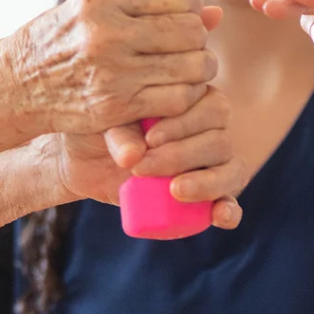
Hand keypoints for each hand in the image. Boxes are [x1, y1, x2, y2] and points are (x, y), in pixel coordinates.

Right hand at [0, 0, 221, 135]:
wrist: (17, 83)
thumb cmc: (59, 39)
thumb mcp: (89, 7)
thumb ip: (144, 5)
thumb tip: (215, 13)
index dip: (193, 3)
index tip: (192, 13)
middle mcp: (107, 31)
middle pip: (188, 30)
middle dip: (199, 37)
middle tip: (192, 44)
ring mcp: (113, 71)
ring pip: (190, 66)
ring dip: (201, 67)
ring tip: (193, 66)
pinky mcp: (116, 105)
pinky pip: (177, 98)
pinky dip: (188, 95)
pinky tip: (181, 89)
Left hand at [33, 86, 247, 228]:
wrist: (81, 159)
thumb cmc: (97, 128)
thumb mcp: (104, 123)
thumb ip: (120, 132)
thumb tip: (134, 156)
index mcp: (194, 99)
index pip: (212, 106)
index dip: (184, 124)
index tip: (150, 138)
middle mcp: (211, 129)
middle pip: (220, 141)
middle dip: (182, 156)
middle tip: (142, 167)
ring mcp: (212, 163)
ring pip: (231, 170)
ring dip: (206, 183)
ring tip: (174, 190)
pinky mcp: (205, 196)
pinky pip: (229, 202)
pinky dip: (229, 210)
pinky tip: (220, 215)